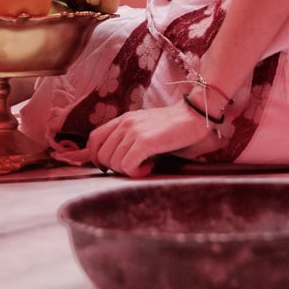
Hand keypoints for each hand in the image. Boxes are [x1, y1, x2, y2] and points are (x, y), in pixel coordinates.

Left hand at [86, 101, 211, 177]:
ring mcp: (134, 131)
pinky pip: (128, 165)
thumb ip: (129, 138)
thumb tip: (114, 158)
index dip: (96, 157)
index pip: (94, 139)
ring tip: (146, 165)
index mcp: (123, 119)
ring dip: (128, 171)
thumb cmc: (173, 127)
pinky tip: (150, 167)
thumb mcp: (145, 128)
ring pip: (113, 162)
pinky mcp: (145, 141)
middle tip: (135, 167)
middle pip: (101, 155)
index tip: (110, 167)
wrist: (195, 115)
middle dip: (115, 168)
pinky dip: (136, 173)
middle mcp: (125, 123)